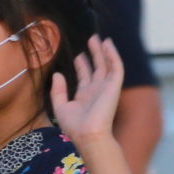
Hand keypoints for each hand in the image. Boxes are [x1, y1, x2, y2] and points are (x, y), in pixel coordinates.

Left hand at [50, 35, 126, 152]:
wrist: (88, 135)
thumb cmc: (74, 126)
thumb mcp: (60, 106)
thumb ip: (58, 90)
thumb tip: (57, 74)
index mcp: (85, 96)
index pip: (85, 76)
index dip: (82, 64)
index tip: (79, 55)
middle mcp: (97, 90)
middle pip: (97, 68)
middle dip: (94, 53)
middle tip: (91, 39)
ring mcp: (106, 87)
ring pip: (107, 65)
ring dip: (104, 51)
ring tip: (100, 39)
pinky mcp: (114, 86)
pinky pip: (116, 68)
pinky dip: (113, 55)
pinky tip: (108, 45)